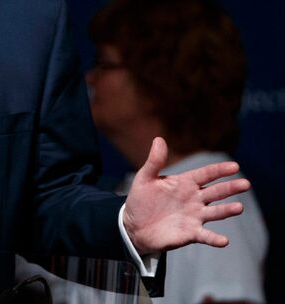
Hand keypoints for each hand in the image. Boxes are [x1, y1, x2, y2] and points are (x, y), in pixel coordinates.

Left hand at [122, 137, 249, 253]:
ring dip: (227, 210)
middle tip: (245, 184)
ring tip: (239, 207)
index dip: (219, 170)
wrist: (134, 225)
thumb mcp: (145, 178)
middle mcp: (194, 199)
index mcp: (185, 183)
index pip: (206, 174)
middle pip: (216, 192)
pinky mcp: (191, 233)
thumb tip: (159, 139)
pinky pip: (206, 236)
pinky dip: (215, 239)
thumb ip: (154, 161)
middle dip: (230, 188)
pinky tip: (224, 240)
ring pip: (215, 212)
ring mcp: (195, 216)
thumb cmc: (141, 199)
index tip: (234, 166)